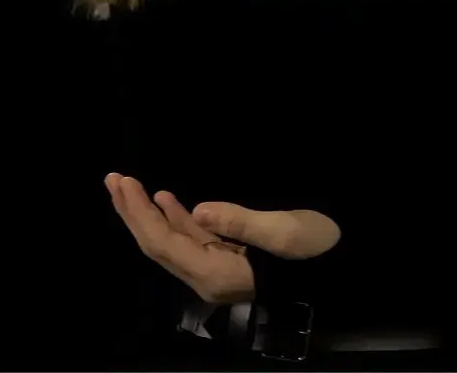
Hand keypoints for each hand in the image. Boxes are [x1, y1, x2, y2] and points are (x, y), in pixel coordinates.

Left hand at [105, 173, 343, 304]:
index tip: (123, 181)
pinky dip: (175, 218)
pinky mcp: (229, 260)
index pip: (163, 243)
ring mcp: (218, 270)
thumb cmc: (317, 253)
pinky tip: (165, 200)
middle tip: (112, 178)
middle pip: (158, 245)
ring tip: (127, 185)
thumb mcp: (283, 234)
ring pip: (171, 242)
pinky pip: (191, 240)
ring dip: (148, 213)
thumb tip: (197, 211)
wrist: (344, 271)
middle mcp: (209, 277)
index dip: (139, 213)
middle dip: (133, 212)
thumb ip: (239, 221)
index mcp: (216, 275)